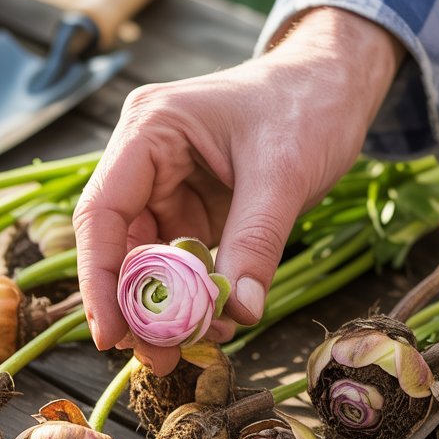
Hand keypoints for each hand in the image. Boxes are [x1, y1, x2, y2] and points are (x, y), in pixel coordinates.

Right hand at [74, 7, 403, 373]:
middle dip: (135, 304)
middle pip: (120, 242)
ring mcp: (168, 181)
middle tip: (157, 357)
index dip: (100, 278)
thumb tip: (241, 314)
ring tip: (192, 348)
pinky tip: (215, 322)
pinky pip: (182, 258)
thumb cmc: (308, 103)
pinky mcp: (193, 203)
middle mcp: (146, 155)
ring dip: (168, 306)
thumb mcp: (284, 173)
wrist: (338, 81)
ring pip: (150, 257)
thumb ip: (257, 242)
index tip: (109, 334)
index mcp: (150, 129)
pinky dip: (195, 293)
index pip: (104, 212)